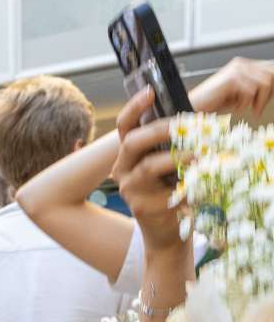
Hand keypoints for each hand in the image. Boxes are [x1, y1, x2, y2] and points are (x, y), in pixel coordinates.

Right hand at [112, 89, 181, 251]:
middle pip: (132, 142)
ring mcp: (129, 189)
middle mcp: (122, 169)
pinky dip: (186, 185)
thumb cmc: (169, 192)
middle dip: (160, 130)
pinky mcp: (141, 206)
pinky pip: (166, 189)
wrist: (165, 230)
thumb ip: (170, 146)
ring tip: (199, 156)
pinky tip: (197, 187)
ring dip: (178, 157)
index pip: (124, 127)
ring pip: (149, 165)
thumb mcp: (167, 165)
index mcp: (127, 155)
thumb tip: (193, 122)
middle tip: (185, 126)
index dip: (134, 107)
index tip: (149, 92)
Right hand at [189, 57, 273, 115]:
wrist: (192, 106)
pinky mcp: (232, 79)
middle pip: (271, 74)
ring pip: (265, 83)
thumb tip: (271, 89)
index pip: (269, 69)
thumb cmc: (212, 102)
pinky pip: (251, 92)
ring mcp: (237, 70)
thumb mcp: (239, 93)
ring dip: (258, 101)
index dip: (272, 87)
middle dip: (268, 95)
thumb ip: (255, 88)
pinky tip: (234, 108)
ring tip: (247, 109)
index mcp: (243, 65)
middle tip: (257, 108)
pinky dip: (244, 104)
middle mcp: (240, 64)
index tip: (265, 101)